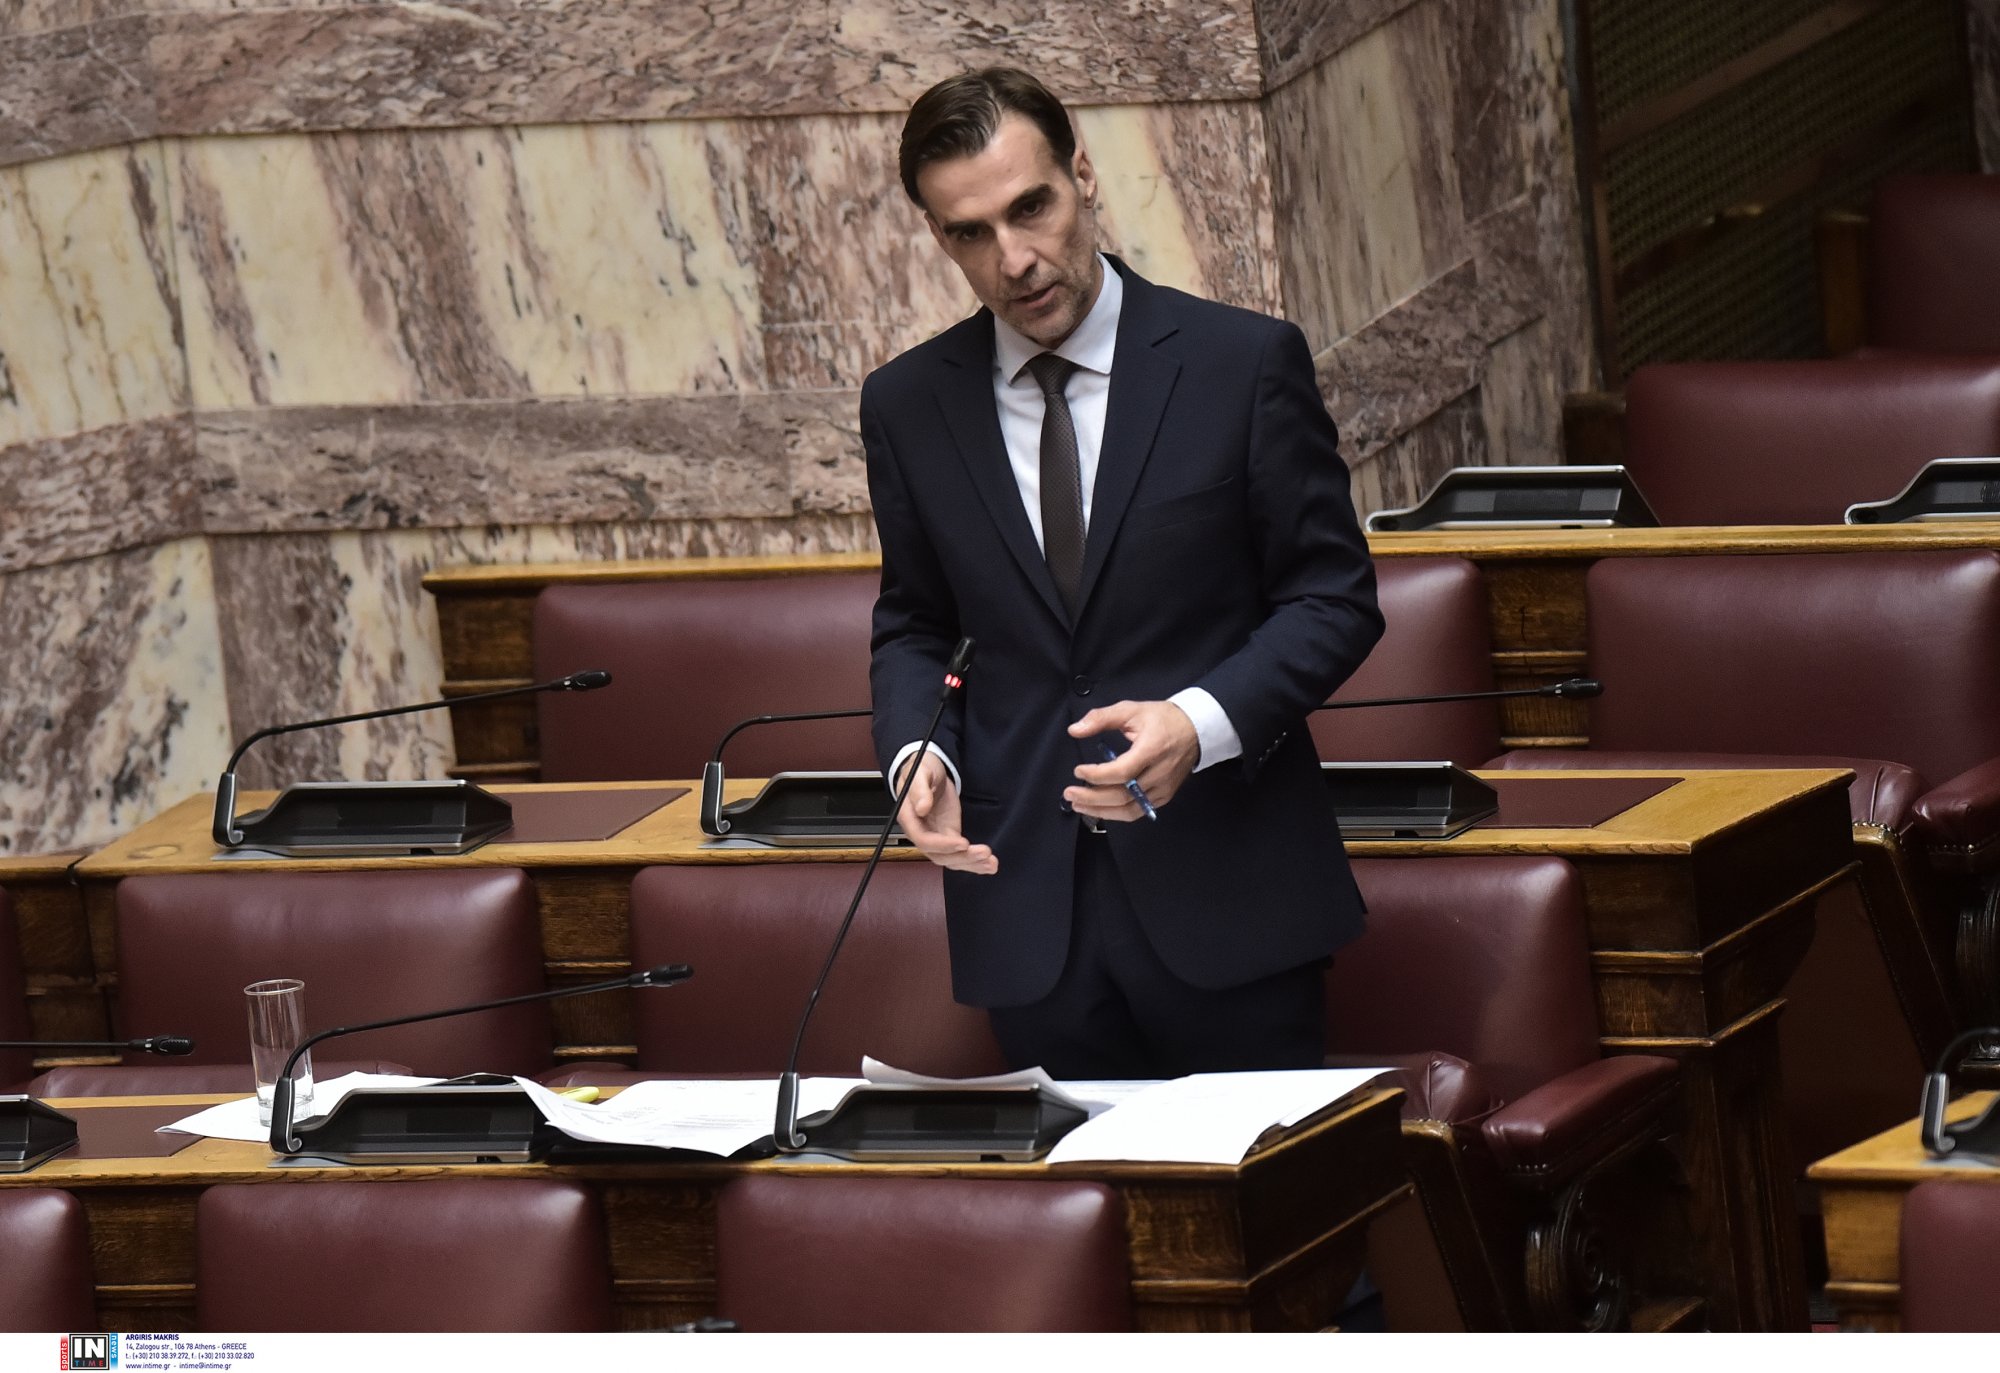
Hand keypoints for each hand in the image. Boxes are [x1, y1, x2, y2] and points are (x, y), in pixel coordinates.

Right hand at [895, 752, 998, 874]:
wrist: (928, 770)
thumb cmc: (921, 769)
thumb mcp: (920, 772)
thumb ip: (919, 790)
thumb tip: (922, 808)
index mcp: (910, 819)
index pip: (924, 840)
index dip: (942, 845)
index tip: (962, 843)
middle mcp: (922, 832)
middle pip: (939, 855)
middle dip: (962, 858)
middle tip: (984, 853)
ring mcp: (936, 836)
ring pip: (951, 859)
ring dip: (971, 864)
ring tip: (991, 863)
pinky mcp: (949, 835)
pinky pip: (959, 854)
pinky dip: (974, 862)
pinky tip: (990, 865)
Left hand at [1065, 700, 1199, 822]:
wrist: (1196, 730)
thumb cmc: (1162, 719)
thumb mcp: (1131, 710)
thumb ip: (1101, 718)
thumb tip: (1075, 730)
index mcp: (1152, 750)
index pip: (1122, 772)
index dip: (1097, 775)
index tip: (1078, 771)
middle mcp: (1159, 773)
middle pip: (1123, 795)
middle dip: (1092, 798)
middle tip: (1069, 793)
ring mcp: (1163, 788)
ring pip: (1129, 809)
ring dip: (1101, 811)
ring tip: (1079, 806)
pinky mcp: (1164, 796)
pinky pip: (1138, 811)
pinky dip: (1116, 813)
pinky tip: (1100, 809)